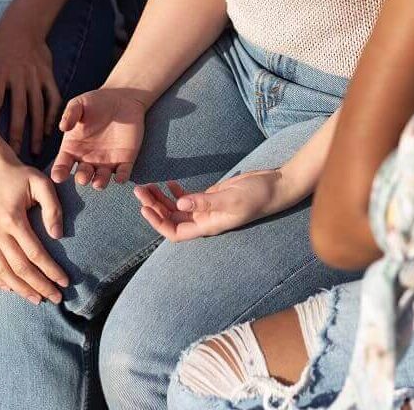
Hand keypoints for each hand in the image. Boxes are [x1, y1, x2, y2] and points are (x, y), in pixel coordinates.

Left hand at [0, 21, 60, 154]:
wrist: (24, 24)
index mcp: (0, 73)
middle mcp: (19, 77)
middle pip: (19, 110)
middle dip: (17, 134)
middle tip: (14, 154)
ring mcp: (35, 78)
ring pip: (39, 108)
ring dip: (37, 130)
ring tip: (35, 151)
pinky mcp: (48, 77)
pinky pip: (53, 98)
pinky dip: (53, 115)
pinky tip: (50, 131)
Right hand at [0, 160, 67, 304]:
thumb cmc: (22, 177)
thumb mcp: (42, 183)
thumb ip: (53, 208)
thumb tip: (58, 236)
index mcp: (11, 219)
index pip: (35, 253)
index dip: (51, 270)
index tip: (65, 282)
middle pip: (18, 267)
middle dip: (39, 285)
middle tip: (56, 298)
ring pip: (0, 271)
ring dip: (19, 288)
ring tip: (37, 299)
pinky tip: (10, 289)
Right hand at [52, 87, 146, 187]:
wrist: (122, 98)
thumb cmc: (96, 102)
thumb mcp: (79, 104)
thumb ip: (70, 114)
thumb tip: (63, 127)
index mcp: (73, 148)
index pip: (63, 164)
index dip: (59, 172)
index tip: (58, 176)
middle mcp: (88, 159)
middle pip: (83, 175)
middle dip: (82, 178)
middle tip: (83, 177)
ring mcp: (107, 161)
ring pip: (101, 178)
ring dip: (100, 183)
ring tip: (98, 183)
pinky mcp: (125, 159)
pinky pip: (123, 173)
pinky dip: (121, 177)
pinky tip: (120, 178)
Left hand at [133, 171, 281, 241]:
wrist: (274, 187)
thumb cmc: (257, 196)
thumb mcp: (231, 198)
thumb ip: (206, 201)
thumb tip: (180, 204)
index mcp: (207, 226)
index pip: (175, 232)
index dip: (157, 223)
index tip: (144, 209)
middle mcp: (204, 220)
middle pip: (171, 219)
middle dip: (154, 207)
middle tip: (140, 190)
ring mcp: (207, 209)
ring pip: (176, 208)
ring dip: (160, 199)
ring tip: (147, 186)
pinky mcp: (210, 198)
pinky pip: (187, 198)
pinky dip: (175, 192)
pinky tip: (168, 183)